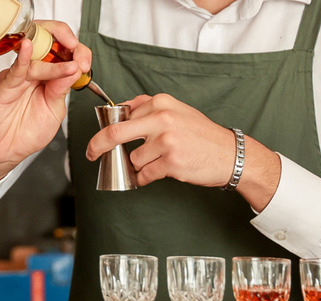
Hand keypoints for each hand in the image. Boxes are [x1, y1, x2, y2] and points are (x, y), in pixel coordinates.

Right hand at [0, 21, 91, 186]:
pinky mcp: (6, 85)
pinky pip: (15, 69)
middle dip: (67, 45)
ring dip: (55, 62)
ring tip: (70, 65)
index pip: (66, 54)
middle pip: (51, 47)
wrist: (6, 151)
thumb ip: (62, 90)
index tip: (85, 62)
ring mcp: (20, 77)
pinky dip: (23, 58)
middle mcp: (35, 73)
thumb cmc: (27, 133)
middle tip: (80, 57)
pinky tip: (29, 48)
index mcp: (50, 78)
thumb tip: (75, 68)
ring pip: (38, 59)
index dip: (78, 53)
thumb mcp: (54, 112)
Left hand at [86, 94, 281, 210]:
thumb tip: (121, 113)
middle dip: (97, 145)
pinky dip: (144, 178)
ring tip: (158, 164)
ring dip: (139, 166)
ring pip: (133, 158)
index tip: (101, 138)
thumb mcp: (178, 111)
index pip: (124, 114)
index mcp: (161, 103)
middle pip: (115, 133)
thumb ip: (150, 110)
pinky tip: (155, 176)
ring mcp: (166, 141)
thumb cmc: (203, 135)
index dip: (109, 127)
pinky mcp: (171, 162)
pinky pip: (144, 174)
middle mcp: (162, 118)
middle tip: (90, 153)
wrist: (231, 154)